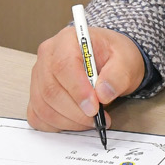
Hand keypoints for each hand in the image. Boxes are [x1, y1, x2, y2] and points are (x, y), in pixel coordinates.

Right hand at [27, 24, 145, 132]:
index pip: (63, 65)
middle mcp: (48, 56)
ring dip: (68, 121)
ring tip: (91, 121)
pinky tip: (74, 122)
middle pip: (50, 89)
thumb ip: (118, 75)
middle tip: (97, 118)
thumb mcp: (126, 60)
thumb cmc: (114, 56)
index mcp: (67, 40)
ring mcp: (39, 75)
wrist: (109, 60)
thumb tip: (103, 93)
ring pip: (43, 106)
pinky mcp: (37, 93)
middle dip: (75, 111)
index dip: (77, 90)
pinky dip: (55, 125)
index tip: (94, 107)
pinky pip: (38, 115)